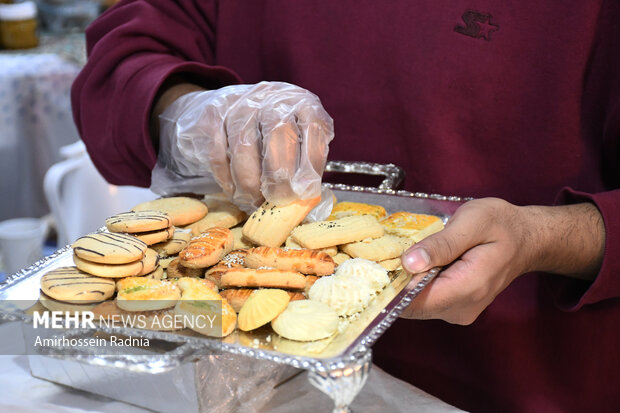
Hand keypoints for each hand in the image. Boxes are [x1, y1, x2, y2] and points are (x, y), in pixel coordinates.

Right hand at [151, 81, 333, 210]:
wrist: (235, 104)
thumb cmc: (277, 132)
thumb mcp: (301, 140)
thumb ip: (306, 164)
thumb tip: (305, 200)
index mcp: (303, 103)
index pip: (313, 131)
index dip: (309, 166)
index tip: (303, 193)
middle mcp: (273, 97)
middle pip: (278, 135)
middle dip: (278, 177)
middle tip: (277, 202)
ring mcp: (241, 103)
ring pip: (243, 147)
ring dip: (249, 183)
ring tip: (255, 202)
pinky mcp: (214, 115)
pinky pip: (219, 153)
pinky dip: (227, 179)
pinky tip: (235, 191)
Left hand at [399, 198, 604, 324]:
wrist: (526, 239)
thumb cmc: (501, 225)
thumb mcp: (472, 222)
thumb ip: (442, 244)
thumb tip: (409, 263)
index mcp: (468, 288)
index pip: (416, 301)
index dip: (392, 286)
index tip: (375, 266)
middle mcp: (462, 308)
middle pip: (412, 305)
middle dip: (395, 282)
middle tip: (384, 254)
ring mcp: (458, 312)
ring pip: (415, 304)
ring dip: (404, 283)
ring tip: (403, 254)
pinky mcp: (454, 308)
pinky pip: (424, 301)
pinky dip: (415, 284)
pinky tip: (417, 263)